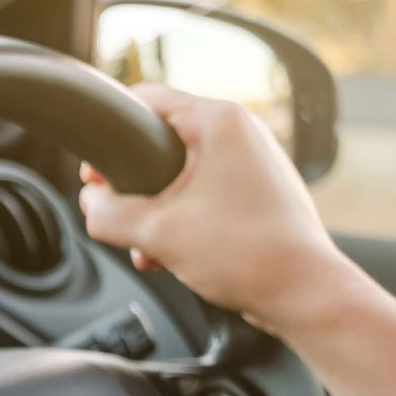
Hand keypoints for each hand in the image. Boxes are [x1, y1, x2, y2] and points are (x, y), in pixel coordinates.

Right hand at [78, 83, 354, 332]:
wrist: (304, 296)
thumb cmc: (246, 255)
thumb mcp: (155, 233)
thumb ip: (108, 214)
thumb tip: (90, 204)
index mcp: (220, 121)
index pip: (146, 99)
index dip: (110, 134)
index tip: (94, 172)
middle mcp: (241, 132)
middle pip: (160, 143)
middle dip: (132, 186)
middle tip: (117, 213)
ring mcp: (254, 163)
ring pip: (181, 175)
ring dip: (154, 211)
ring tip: (146, 247)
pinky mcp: (259, 193)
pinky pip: (205, 195)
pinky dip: (181, 219)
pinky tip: (169, 255)